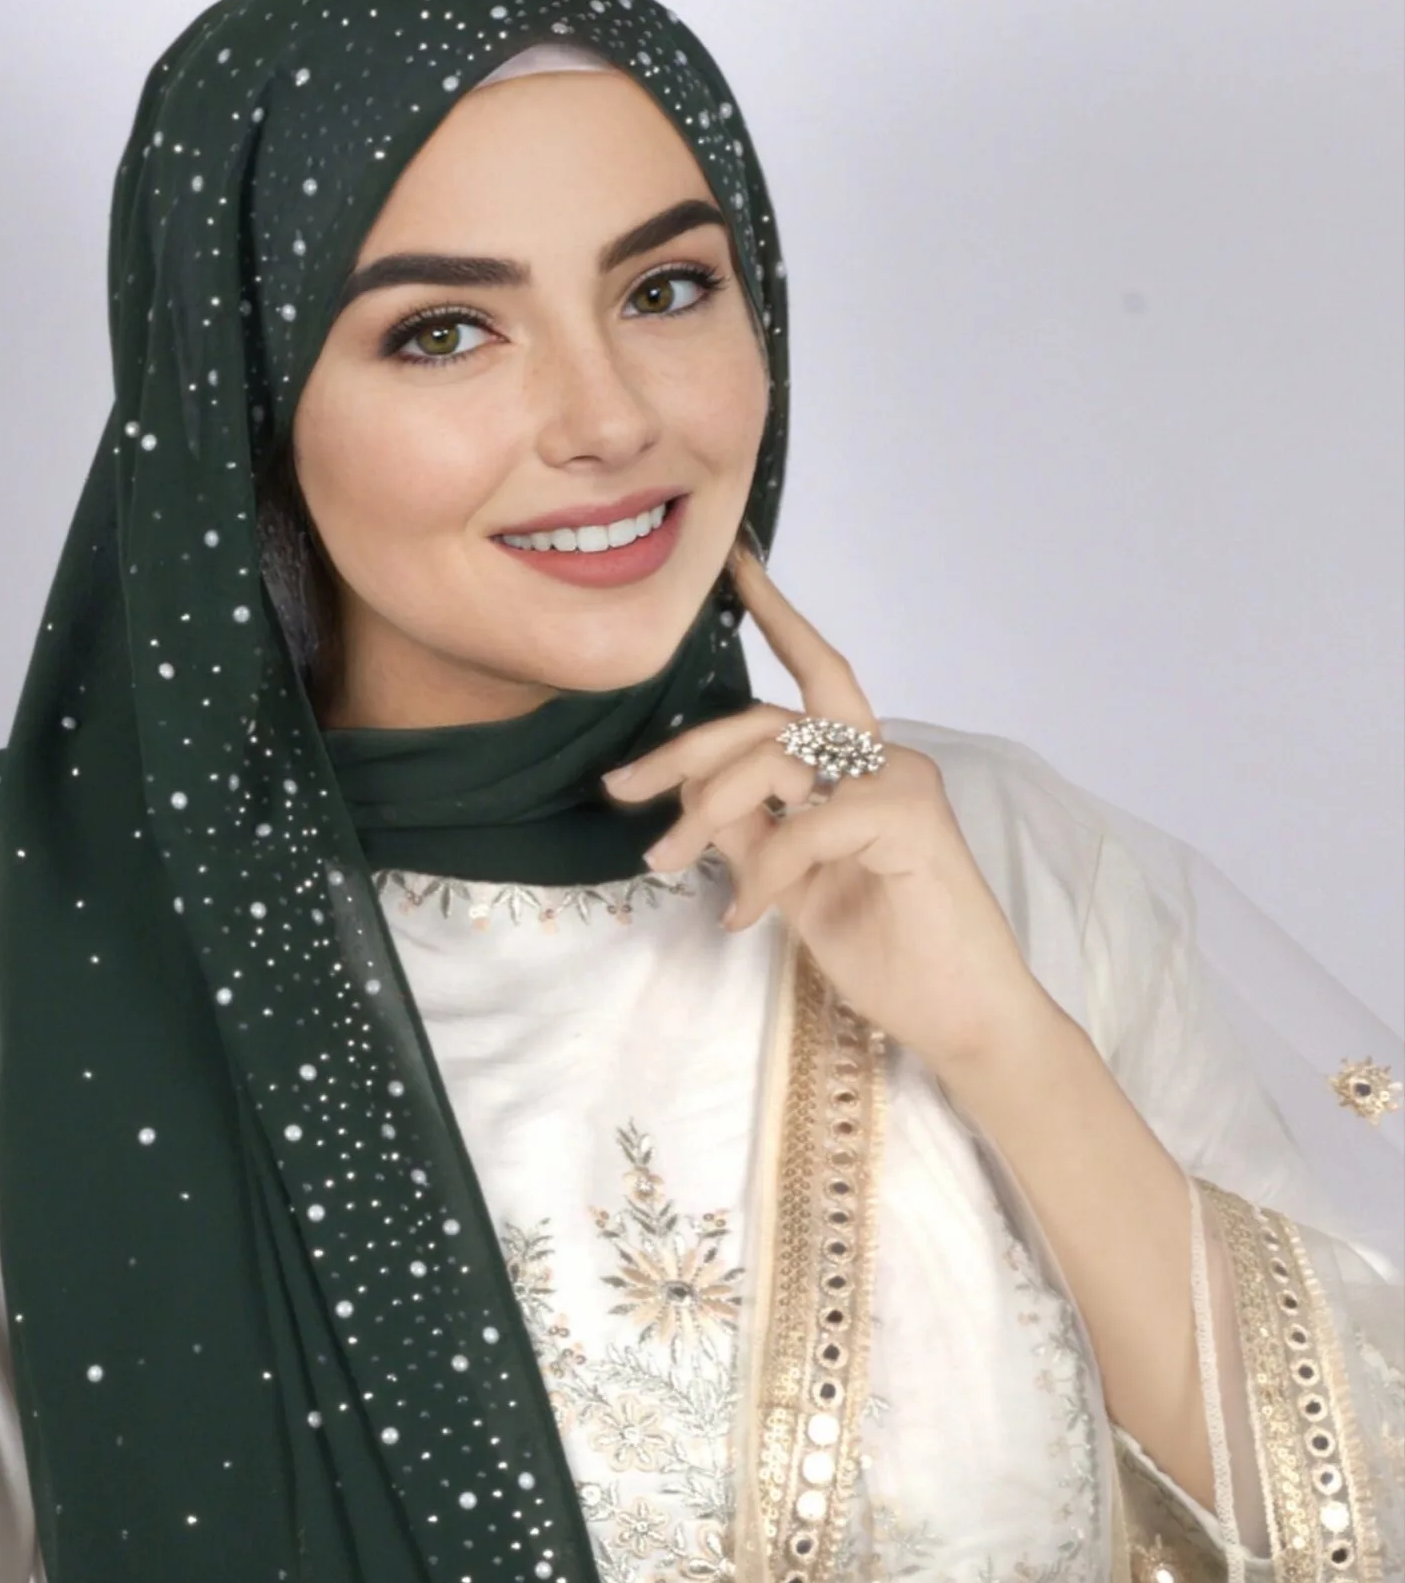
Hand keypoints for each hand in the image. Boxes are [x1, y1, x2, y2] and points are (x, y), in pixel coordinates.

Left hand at [604, 542, 1055, 1085]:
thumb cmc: (888, 953)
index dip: (779, 617)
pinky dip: (762, 870)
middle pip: (767, 718)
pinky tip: (745, 916)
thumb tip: (696, 801)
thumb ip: (753, 833)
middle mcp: (883, 758)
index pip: (815, 674)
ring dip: (704, 811)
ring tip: (668, 864)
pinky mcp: (909, 819)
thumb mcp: (792, 886)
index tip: (735, 567)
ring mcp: (900, 782)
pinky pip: (803, 823)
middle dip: (683, 750)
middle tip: (622, 789)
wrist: (961, 1015)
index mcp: (860, 766)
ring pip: (773, 758)